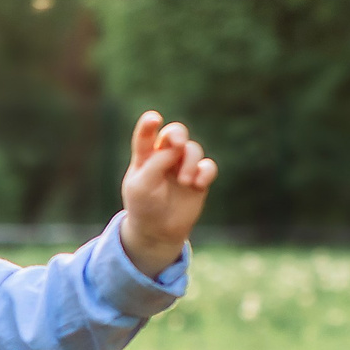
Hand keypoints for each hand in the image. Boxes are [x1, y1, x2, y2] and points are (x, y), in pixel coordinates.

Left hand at [119, 110, 216, 278]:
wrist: (158, 231)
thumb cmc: (144, 206)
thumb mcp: (141, 186)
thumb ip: (156, 163)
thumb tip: (178, 148)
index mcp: (145, 156)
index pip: (146, 134)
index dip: (150, 124)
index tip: (154, 119)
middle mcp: (165, 156)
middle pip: (175, 133)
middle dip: (178, 134)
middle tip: (178, 145)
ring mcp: (182, 166)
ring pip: (193, 149)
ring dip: (190, 162)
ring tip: (185, 181)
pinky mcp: (199, 179)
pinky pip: (208, 166)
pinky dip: (205, 172)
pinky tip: (198, 184)